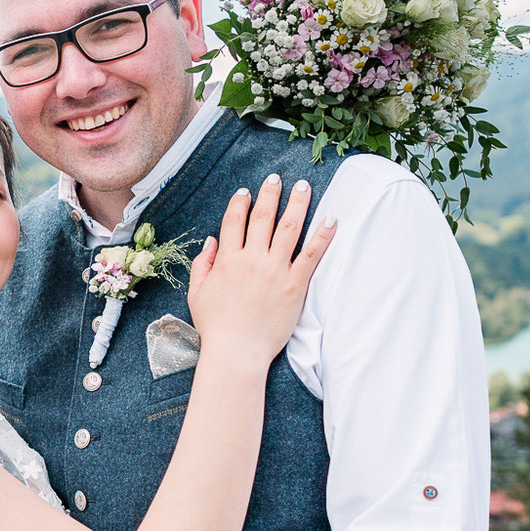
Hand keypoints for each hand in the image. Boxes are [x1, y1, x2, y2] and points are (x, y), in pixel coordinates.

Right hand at [185, 173, 335, 366]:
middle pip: (262, 217)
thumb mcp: (197, 293)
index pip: (234, 221)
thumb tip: (211, 240)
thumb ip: (202, 263)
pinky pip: (311, 255)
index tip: (246, 191)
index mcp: (227, 260)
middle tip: (276, 178)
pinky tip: (332, 218)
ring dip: (298, 203)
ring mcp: (274, 270)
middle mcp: (251, 259)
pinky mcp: (294, 285)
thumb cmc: (215, 327)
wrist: (236, 352)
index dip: (240, 203)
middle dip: (270, 193)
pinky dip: (322, 235)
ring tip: (304, 186)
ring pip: (288, 228)